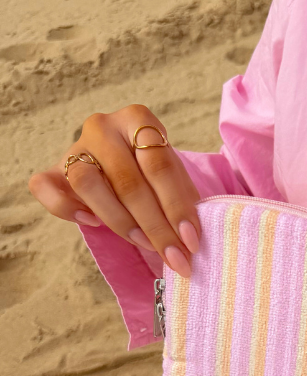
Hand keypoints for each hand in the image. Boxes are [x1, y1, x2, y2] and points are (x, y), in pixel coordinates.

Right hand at [28, 104, 200, 276]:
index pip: (159, 165)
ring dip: (119, 222)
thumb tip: (190, 239)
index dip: (177, 207)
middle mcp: (102, 127)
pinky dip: (67, 209)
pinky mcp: (52, 168)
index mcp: (138, 119)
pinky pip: (45, 188)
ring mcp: (74, 146)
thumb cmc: (154, 171)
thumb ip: (182, 199)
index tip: (191, 241)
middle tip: (175, 256)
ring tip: (144, 244)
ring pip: (87, 183)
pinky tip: (92, 223)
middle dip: (155, 227)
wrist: (124, 162)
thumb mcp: (175, 177)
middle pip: (127, 181)